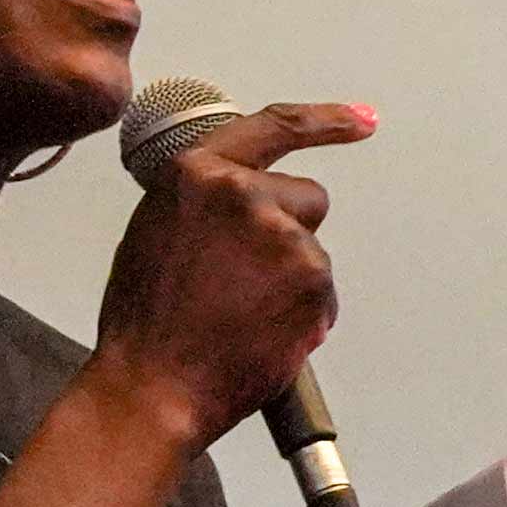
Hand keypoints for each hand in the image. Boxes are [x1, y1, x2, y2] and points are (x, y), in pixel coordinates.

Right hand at [86, 101, 371, 453]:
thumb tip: (237, 200)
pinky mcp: (313, 277)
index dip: (326, 121)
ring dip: (291, 278)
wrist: (154, 387)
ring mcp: (283, 235)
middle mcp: (242, 193)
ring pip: (313, 250)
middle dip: (290, 232)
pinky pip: (323, 292)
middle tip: (244, 278)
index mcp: (195, 175)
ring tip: (240, 312)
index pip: (275, 127)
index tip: (360, 120)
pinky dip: (301, 313)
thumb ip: (203, 201)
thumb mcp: (156, 233)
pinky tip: (259, 330)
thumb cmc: (146, 323)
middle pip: (305, 196)